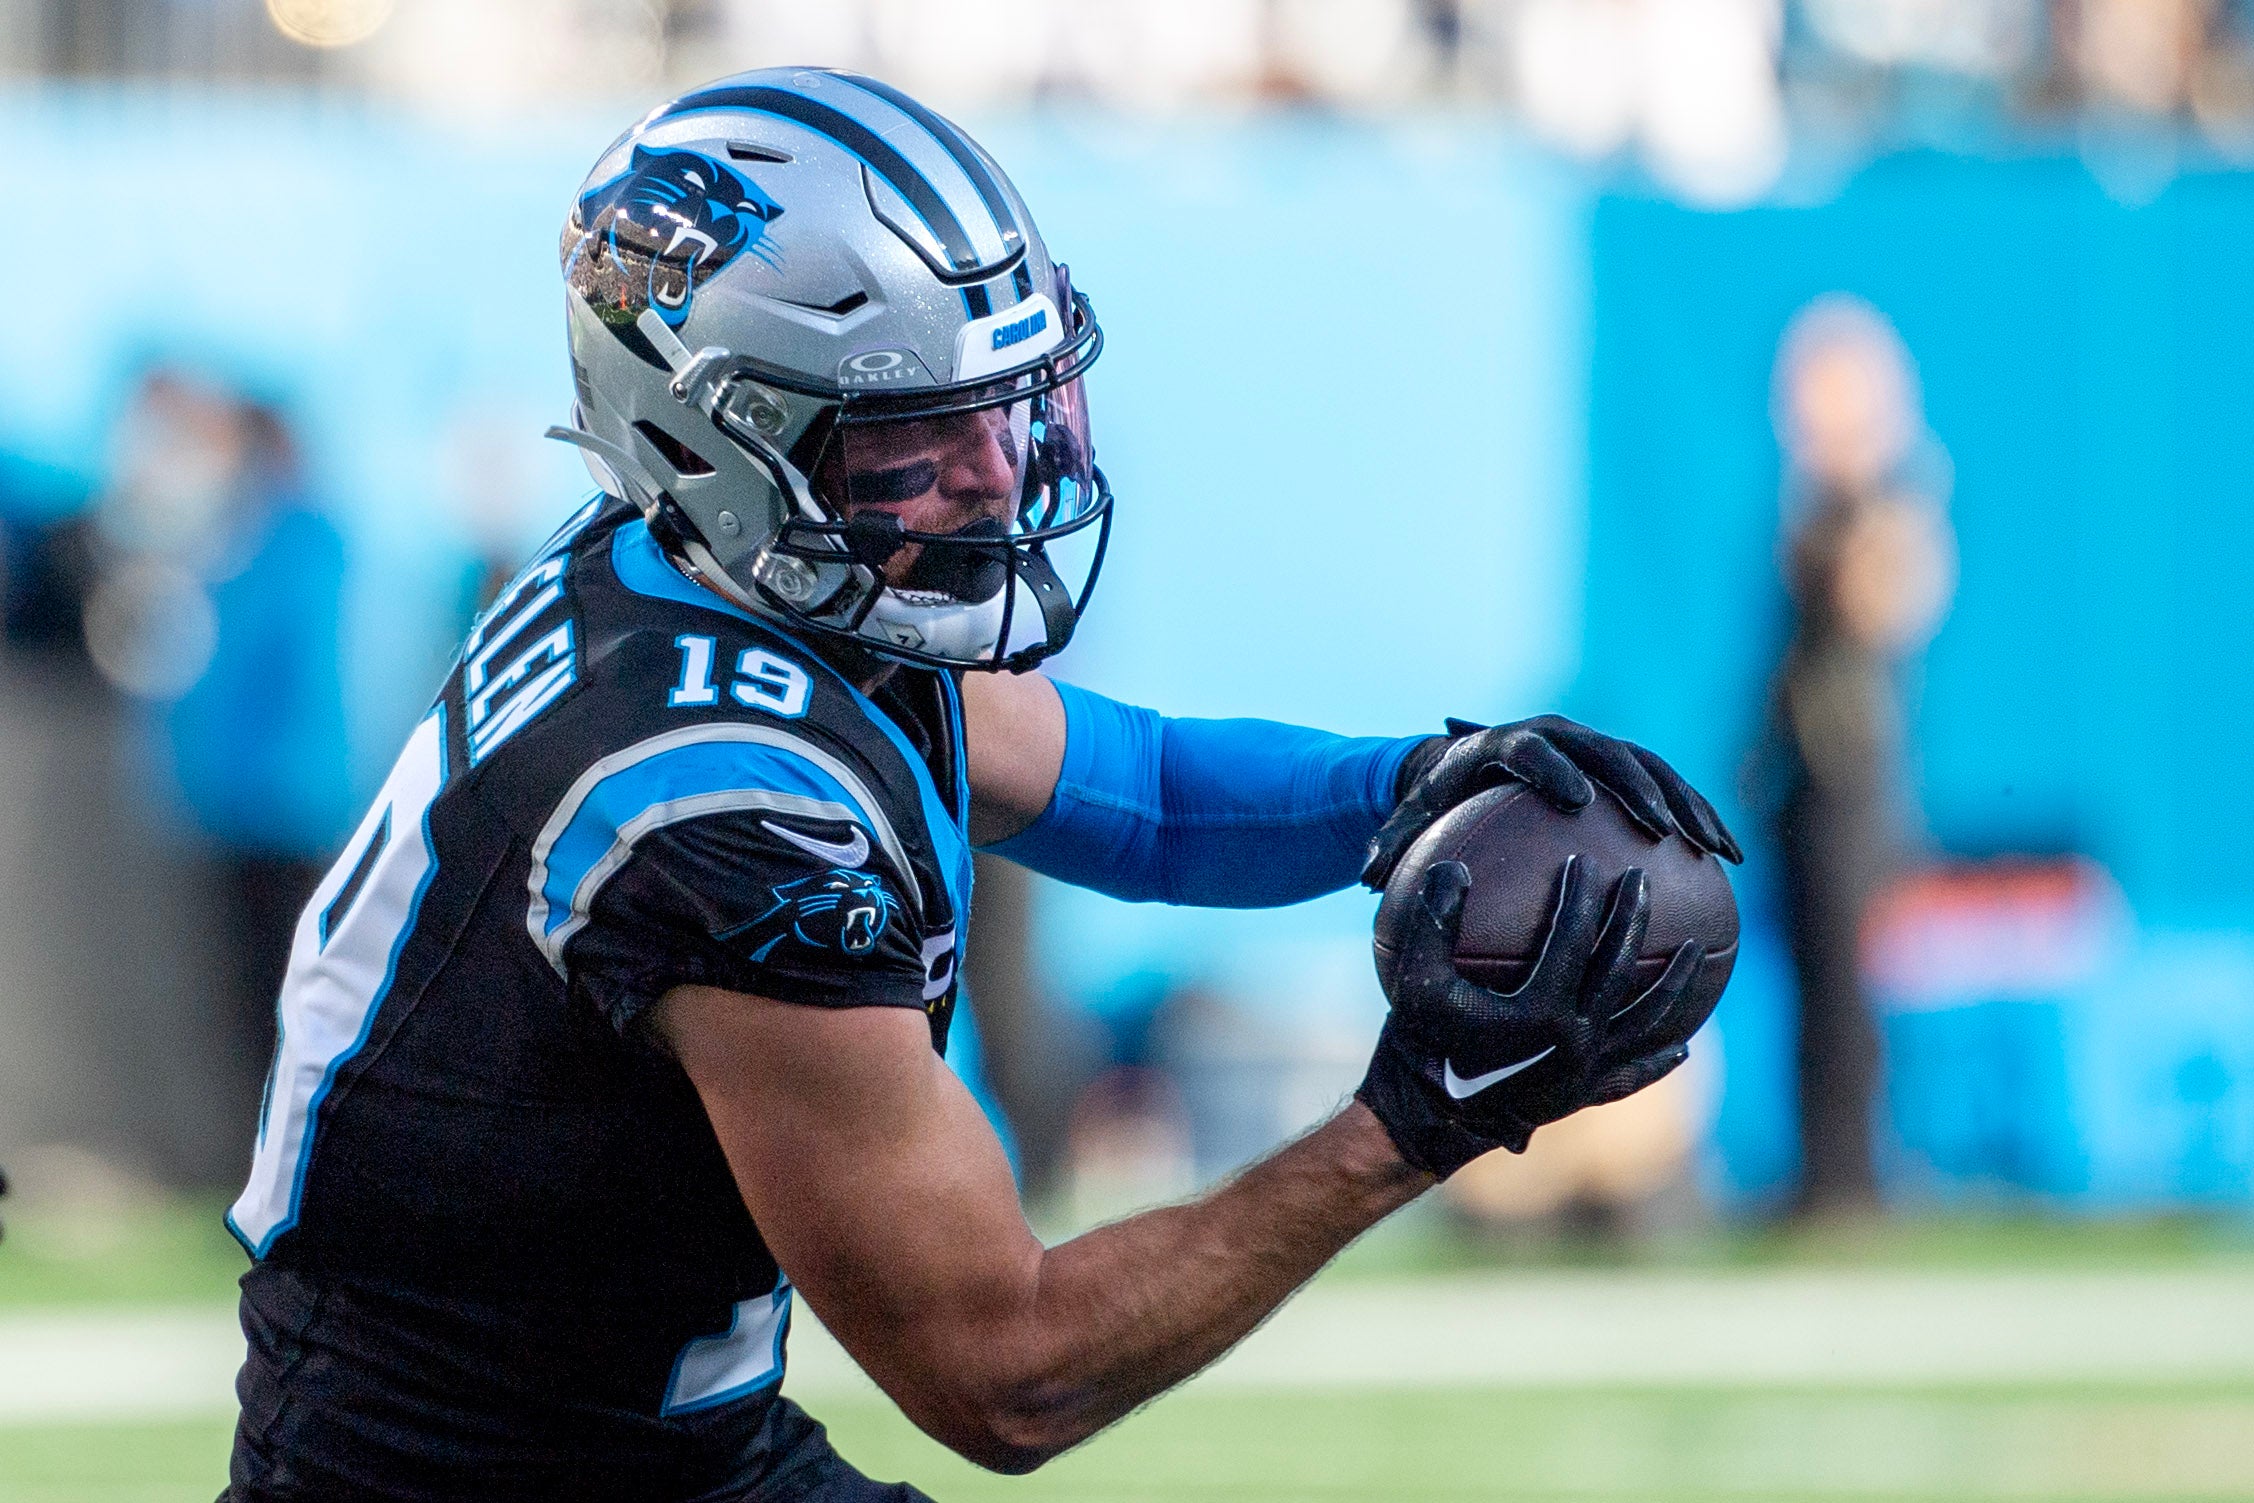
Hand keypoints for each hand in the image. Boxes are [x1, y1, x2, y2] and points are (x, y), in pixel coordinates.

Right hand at [1354, 859, 1703, 1177]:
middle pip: (1619, 969)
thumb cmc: (1417, 1045)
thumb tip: (1453, 866)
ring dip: (1675, 983)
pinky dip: (1658, 1061)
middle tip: (1642, 878)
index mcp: (1541, 1011)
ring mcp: (1585, 1072)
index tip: (1582, 859)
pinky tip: (1683, 1046)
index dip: (1579, 894)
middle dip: (1632, 918)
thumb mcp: (1414, 980)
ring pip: (1644, 1020)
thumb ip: (1434, 922)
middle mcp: (1575, 1041)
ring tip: (1698, 950)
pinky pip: (1631, 1075)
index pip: (1572, 938)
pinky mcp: (1583, 1096)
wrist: (1423, 1124)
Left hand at [1364, 716, 1740, 889]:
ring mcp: (1597, 745)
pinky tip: (1730, 861)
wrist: (1466, 761)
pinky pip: (1672, 788)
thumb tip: (1364, 881)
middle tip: (1661, 831)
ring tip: (1717, 851)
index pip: (1530, 749)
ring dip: (1688, 806)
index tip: (1575, 800)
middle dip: (1638, 788)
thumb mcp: (1406, 821)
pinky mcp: (1625, 764)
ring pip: (1653, 769)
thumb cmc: (1433, 802)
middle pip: (1607, 753)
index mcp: (1504, 741)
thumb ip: (1389, 846)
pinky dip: (1702, 818)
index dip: (1552, 768)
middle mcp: (1558, 734)